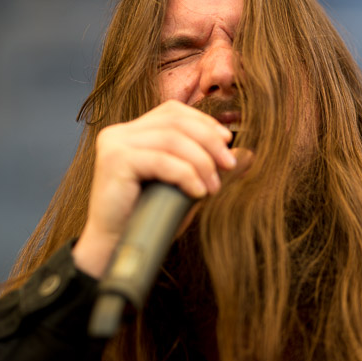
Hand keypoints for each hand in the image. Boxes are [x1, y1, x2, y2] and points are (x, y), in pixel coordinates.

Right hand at [72, 100, 237, 277]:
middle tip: (229, 166)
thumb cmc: (148, 219)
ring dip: (201, 162)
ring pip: (172, 139)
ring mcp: (114, 144)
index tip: (228, 142)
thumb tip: (246, 153)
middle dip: (209, 141)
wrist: (115, 248)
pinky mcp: (115, 161)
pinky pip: (161, 160)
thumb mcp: (185, 187)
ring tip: (213, 188)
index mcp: (132, 132)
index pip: (173, 112)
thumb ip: (210, 168)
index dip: (204, 123)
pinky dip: (186, 175)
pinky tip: (198, 192)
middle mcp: (120, 133)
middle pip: (175, 121)